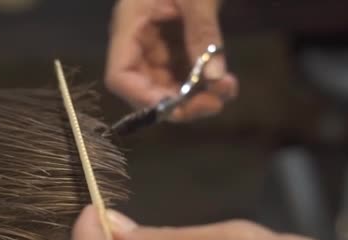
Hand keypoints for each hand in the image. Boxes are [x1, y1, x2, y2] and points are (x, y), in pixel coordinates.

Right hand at [105, 0, 237, 120]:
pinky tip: (226, 82)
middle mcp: (139, 40)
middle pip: (146, 87)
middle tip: (214, 104)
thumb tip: (215, 79)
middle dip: (179, 102)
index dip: (143, 99)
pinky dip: (204, 83)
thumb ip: (204, 34)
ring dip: (196, 96)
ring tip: (227, 90)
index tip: (177, 106)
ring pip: (168, 85)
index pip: (120, 76)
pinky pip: (185, 72)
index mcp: (130, 25)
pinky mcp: (175, 43)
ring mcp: (156, 43)